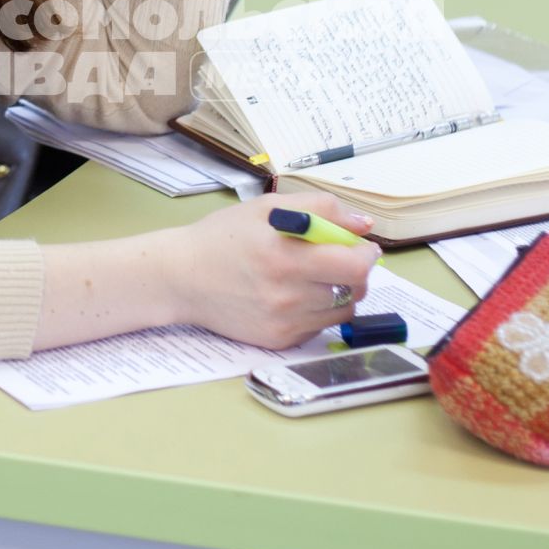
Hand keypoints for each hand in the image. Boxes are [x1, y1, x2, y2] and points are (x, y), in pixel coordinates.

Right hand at [165, 193, 380, 349]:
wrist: (181, 278)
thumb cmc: (223, 238)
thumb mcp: (268, 207)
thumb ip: (320, 209)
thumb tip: (363, 224)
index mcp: (284, 255)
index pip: (354, 266)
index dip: (366, 255)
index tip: (362, 247)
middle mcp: (285, 294)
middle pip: (355, 290)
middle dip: (357, 272)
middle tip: (341, 261)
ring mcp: (283, 321)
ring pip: (342, 310)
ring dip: (339, 292)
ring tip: (313, 277)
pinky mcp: (279, 340)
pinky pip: (320, 326)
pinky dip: (318, 311)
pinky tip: (295, 296)